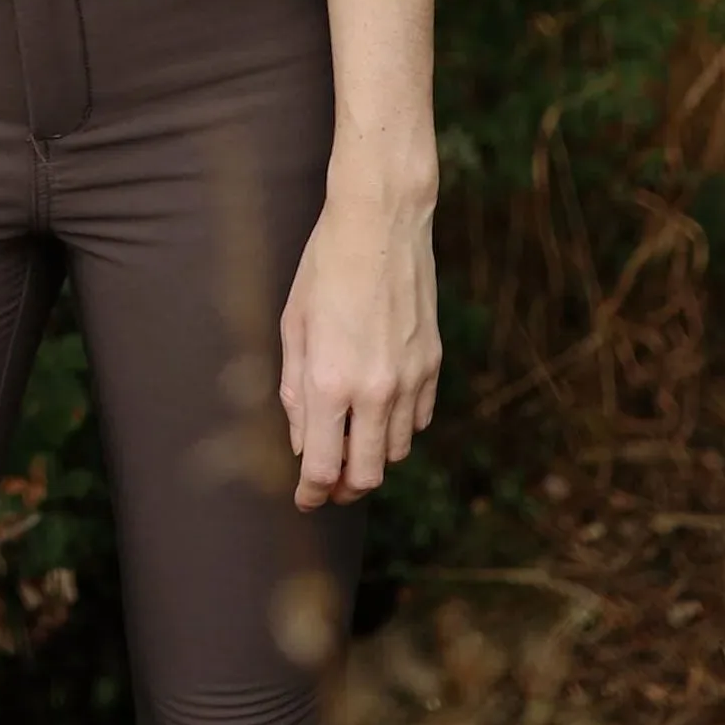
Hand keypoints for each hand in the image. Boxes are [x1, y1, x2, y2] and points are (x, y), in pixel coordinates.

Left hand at [278, 180, 441, 510]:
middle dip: (344, 487)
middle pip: (366, 474)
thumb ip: (295, 392)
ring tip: (352, 445)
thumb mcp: (293, 326)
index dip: (311, 493)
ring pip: (396, 452)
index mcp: (330, 383)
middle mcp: (374, 391)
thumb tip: (301, 441)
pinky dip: (399, 429)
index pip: (322, 467)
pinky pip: (418, 420)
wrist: (382, 224)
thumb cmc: (325, 268)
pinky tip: (380, 413)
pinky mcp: (432, 365)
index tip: (304, 500)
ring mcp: (409, 380)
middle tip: (327, 484)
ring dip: (373, 458)